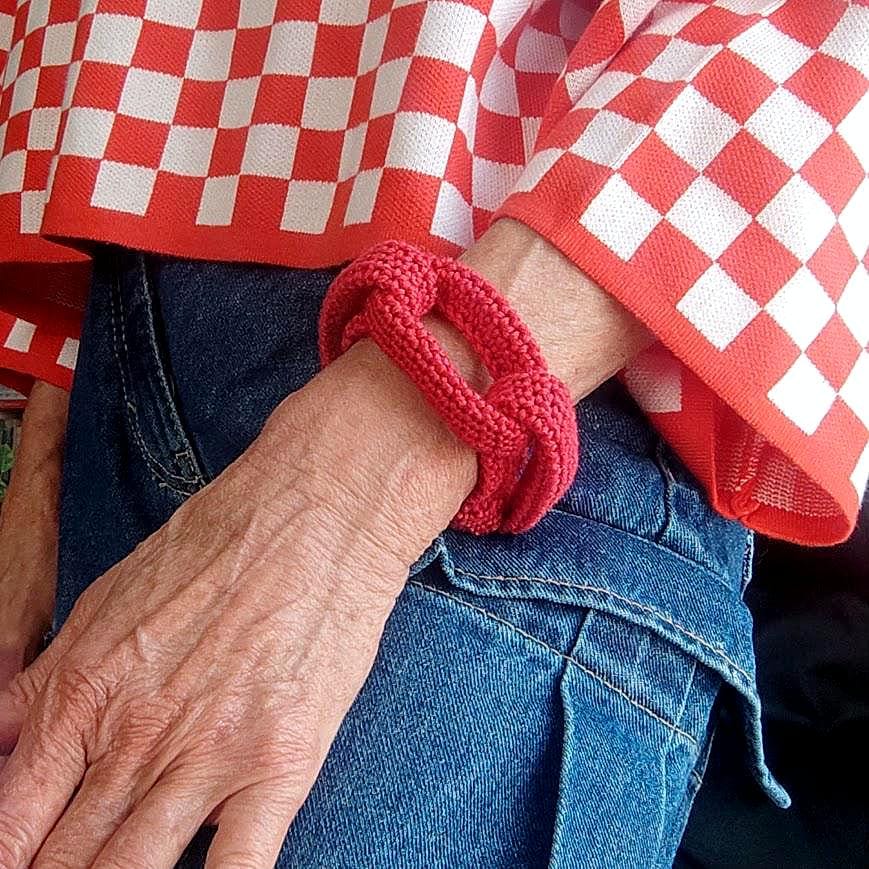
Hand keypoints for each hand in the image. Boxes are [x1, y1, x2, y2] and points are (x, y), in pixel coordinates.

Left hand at [0, 341, 474, 868]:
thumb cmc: (219, 541)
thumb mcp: (108, 601)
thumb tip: (0, 743)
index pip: (9, 825)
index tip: (25, 861)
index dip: (8, 858)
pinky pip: (237, 868)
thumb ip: (46, 684)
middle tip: (74, 866)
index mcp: (83, 695)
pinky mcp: (280, 762)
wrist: (315, 510)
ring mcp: (207, 756)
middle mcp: (135, 737)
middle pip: (64, 864)